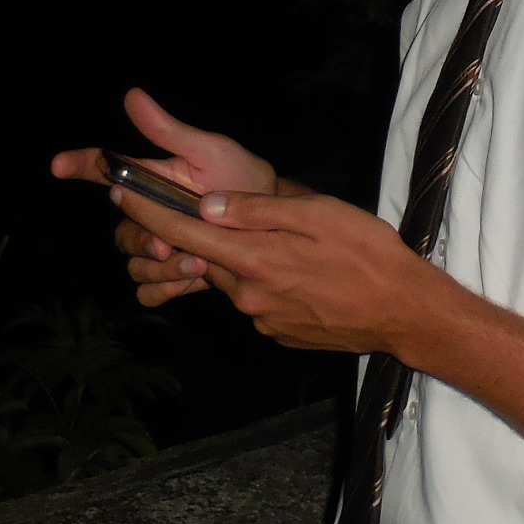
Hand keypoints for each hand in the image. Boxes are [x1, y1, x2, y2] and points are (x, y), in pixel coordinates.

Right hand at [50, 89, 286, 305]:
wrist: (272, 221)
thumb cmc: (240, 177)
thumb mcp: (208, 150)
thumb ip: (167, 130)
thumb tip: (132, 95)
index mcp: (149, 179)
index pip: (103, 169)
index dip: (78, 164)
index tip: (59, 165)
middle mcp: (147, 214)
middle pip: (120, 231)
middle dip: (140, 239)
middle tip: (167, 243)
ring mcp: (157, 246)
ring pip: (134, 265)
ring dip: (161, 268)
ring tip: (197, 262)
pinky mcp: (171, 276)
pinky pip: (148, 292)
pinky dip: (166, 289)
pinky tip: (194, 278)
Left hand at [114, 188, 445, 353]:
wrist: (404, 313)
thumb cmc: (367, 254)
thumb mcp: (317, 214)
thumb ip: (258, 210)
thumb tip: (207, 204)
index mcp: (254, 259)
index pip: (184, 233)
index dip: (148, 210)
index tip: (120, 190)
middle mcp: (248, 296)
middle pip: (207, 258)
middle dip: (202, 235)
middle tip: (220, 208)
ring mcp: (262, 319)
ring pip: (236, 278)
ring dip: (244, 258)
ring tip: (288, 243)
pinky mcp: (279, 333)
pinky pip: (258, 300)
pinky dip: (267, 281)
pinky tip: (304, 272)